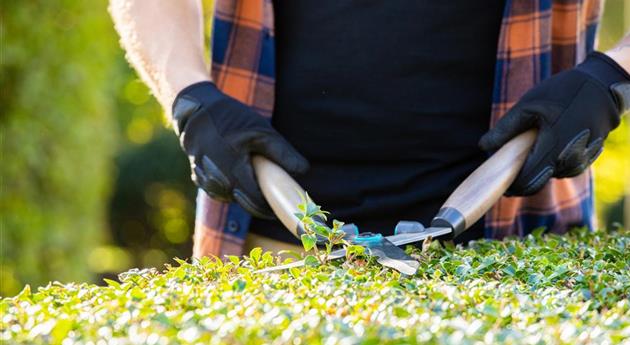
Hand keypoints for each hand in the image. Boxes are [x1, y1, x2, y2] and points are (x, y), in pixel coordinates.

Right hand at [172, 81, 308, 217]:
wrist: (196, 109)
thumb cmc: (231, 119)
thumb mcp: (261, 132)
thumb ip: (283, 153)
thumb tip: (303, 172)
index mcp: (233, 171)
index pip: (256, 202)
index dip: (272, 207)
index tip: (285, 206)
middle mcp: (216, 181)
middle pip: (245, 203)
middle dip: (262, 202)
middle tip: (276, 195)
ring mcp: (204, 181)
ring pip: (232, 197)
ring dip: (245, 193)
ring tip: (256, 176)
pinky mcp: (198, 178)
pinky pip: (220, 190)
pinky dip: (231, 185)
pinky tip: (238, 172)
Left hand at [479, 52, 629, 195]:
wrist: (603, 85)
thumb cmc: (563, 92)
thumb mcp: (528, 106)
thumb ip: (505, 129)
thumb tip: (483, 147)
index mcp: (552, 149)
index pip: (526, 181)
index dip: (510, 185)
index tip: (498, 182)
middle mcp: (569, 160)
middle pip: (537, 182)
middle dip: (521, 179)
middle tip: (507, 168)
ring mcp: (581, 162)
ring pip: (551, 175)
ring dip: (538, 167)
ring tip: (533, 144)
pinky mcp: (588, 158)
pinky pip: (564, 168)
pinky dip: (552, 161)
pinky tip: (550, 142)